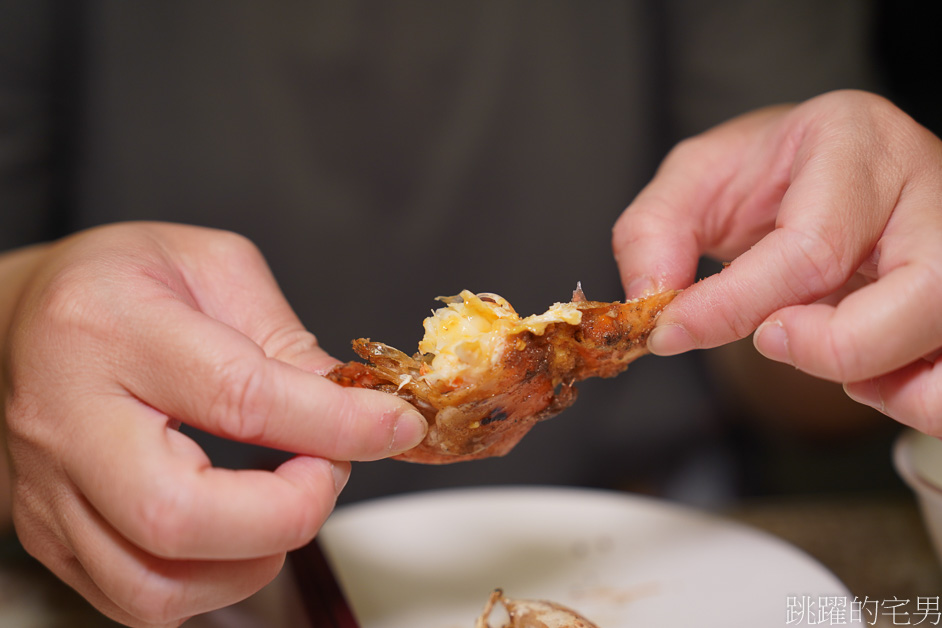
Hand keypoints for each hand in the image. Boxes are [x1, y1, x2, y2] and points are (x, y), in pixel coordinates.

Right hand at [2, 222, 426, 625]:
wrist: (22, 318)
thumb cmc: (120, 282)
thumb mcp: (215, 268)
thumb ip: (284, 339)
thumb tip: (353, 410)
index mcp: (112, 328)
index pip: (239, 397)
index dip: (337, 423)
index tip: (395, 425)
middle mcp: (67, 418)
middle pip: (178, 515)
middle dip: (288, 511)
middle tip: (325, 471)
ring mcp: (49, 490)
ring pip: (152, 586)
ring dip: (253, 561)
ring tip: (285, 502)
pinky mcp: (50, 536)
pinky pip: (136, 601)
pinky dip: (212, 582)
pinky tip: (241, 532)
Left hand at [613, 90, 941, 433]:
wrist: (827, 165)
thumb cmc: (767, 172)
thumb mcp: (694, 179)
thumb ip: (653, 232)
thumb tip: (651, 301)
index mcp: (856, 142)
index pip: (812, 247)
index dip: (735, 306)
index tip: (674, 330)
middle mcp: (930, 189)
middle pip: (924, 293)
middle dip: (834, 347)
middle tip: (771, 340)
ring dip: (892, 384)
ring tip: (826, 360)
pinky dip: (915, 396)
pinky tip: (868, 375)